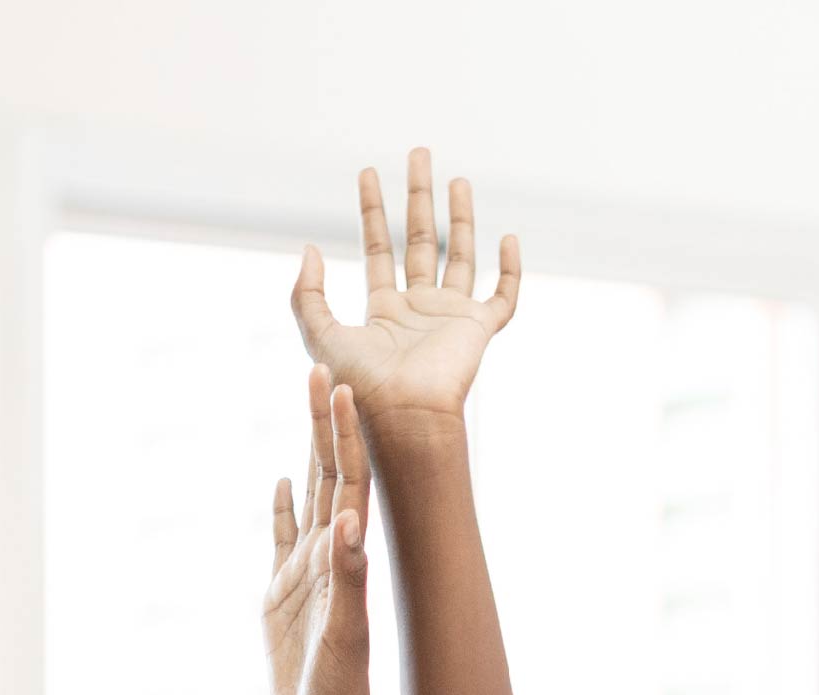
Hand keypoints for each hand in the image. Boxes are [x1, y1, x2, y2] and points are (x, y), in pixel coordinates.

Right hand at [265, 372, 374, 694]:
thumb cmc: (339, 690)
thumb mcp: (345, 633)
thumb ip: (349, 579)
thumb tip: (350, 524)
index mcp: (347, 557)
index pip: (349, 481)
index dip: (345, 434)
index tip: (341, 386)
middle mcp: (330, 555)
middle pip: (328, 474)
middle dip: (325, 422)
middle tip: (320, 367)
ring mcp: (305, 572)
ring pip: (307, 495)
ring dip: (307, 449)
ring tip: (306, 403)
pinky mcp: (282, 595)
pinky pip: (281, 539)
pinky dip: (280, 508)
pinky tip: (278, 481)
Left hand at [289, 149, 518, 437]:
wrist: (402, 416)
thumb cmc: (360, 385)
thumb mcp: (320, 335)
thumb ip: (308, 293)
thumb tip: (309, 247)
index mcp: (384, 311)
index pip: (378, 249)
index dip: (371, 211)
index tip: (367, 172)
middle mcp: (419, 310)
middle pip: (421, 240)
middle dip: (418, 197)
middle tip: (418, 154)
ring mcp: (451, 318)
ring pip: (460, 257)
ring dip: (460, 218)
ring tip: (458, 179)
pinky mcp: (479, 330)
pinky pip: (503, 297)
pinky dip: (510, 271)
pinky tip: (509, 238)